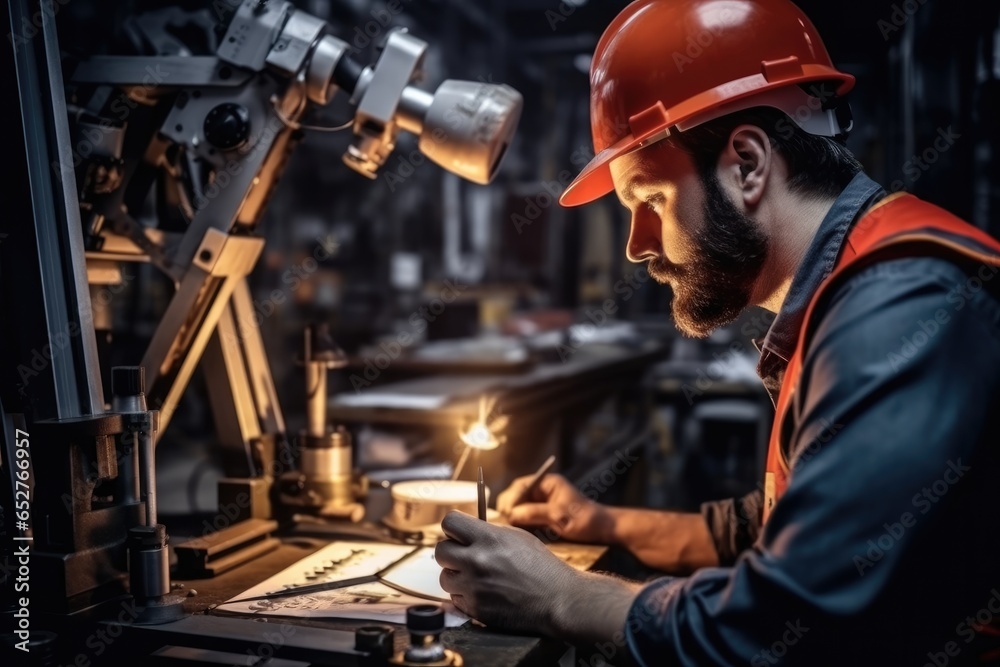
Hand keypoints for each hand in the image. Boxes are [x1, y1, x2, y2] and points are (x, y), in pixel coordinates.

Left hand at [435, 510, 580, 634]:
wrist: (557, 599)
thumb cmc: (541, 566)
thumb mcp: (517, 536)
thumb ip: (488, 532)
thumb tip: (466, 532)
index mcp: (488, 538)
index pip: (449, 522)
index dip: (453, 528)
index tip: (459, 533)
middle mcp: (476, 561)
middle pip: (440, 550)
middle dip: (452, 552)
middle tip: (465, 556)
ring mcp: (474, 587)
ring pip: (444, 577)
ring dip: (456, 575)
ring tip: (476, 576)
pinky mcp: (475, 608)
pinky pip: (455, 598)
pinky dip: (464, 595)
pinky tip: (483, 591)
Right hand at [496, 473, 612, 543]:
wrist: (603, 530)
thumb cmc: (584, 519)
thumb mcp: (558, 515)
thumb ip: (534, 513)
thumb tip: (511, 514)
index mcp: (547, 483)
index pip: (521, 485)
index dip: (511, 498)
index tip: (507, 512)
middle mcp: (543, 491)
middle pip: (518, 496)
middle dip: (510, 507)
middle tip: (507, 521)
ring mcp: (543, 503)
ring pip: (520, 507)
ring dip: (515, 516)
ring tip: (511, 526)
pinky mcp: (544, 516)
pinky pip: (527, 517)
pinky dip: (521, 523)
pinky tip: (519, 530)